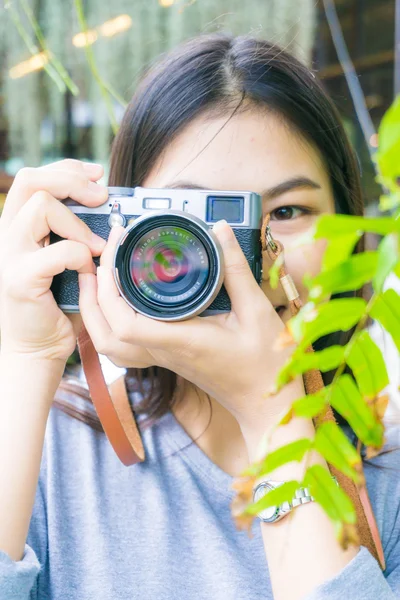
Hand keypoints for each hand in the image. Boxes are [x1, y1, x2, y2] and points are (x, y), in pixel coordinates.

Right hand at [0, 160, 106, 361]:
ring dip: (78, 223)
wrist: (35, 348)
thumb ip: (75, 234)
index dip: (66, 170)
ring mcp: (8, 256)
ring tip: (97, 245)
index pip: (32, 178)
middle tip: (102, 195)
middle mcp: (5, 235)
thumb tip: (106, 206)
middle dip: (71, 180)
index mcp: (16, 228)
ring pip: (42, 206)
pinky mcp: (19, 279)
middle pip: (30, 180)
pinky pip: (59, 250)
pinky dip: (80, 256)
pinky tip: (87, 270)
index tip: (97, 175)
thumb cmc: (56, 305)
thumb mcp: (65, 261)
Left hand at [79, 220, 301, 426]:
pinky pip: (124, 348)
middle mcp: (164, 352)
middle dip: (93, 296)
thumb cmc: (264, 361)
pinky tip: (119, 304)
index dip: (109, 291)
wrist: (263, 399)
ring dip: (96, 313)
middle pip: (106, 335)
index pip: (126, 324)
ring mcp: (162, 358)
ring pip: (110, 345)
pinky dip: (110, 325)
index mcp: (181, 340)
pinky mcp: (165, 358)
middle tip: (101, 259)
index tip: (114, 256)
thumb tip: (219, 229)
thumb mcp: (256, 310)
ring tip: (101, 278)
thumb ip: (236, 269)